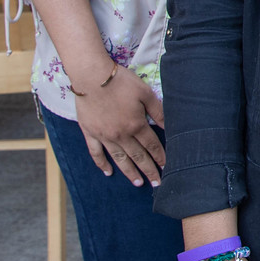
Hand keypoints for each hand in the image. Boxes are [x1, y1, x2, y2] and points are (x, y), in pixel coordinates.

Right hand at [71, 64, 165, 185]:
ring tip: (138, 183)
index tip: (167, 167)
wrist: (92, 76)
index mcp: (136, 125)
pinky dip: (101, 164)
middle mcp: (121, 135)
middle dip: (149, 170)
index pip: (152, 145)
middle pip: (138, 156)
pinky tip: (108, 173)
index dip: (160, 157)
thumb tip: (169, 125)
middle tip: (157, 184)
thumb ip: (158, 111)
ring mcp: (104, 136)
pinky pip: (95, 153)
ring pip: (119, 159)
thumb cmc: (121, 82)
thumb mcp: (145, 92)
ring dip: (129, 172)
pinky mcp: (89, 133)